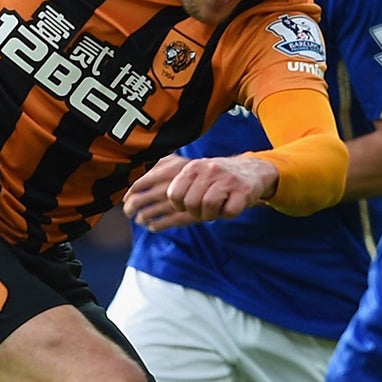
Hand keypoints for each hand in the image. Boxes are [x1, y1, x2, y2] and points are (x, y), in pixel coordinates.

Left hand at [122, 154, 277, 231]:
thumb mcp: (191, 174)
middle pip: (190, 204)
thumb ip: (164, 181)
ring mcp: (226, 180)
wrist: (251, 171)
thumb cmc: (215, 178)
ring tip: (216, 208)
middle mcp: (207, 170)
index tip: (185, 205)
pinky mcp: (243, 191)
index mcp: (191, 167)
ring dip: (212, 213)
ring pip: (209, 209)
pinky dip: (228, 214)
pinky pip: (229, 213)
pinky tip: (230, 207)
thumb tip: (130, 198)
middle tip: (203, 209)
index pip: (173, 194)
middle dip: (195, 212)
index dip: (177, 206)